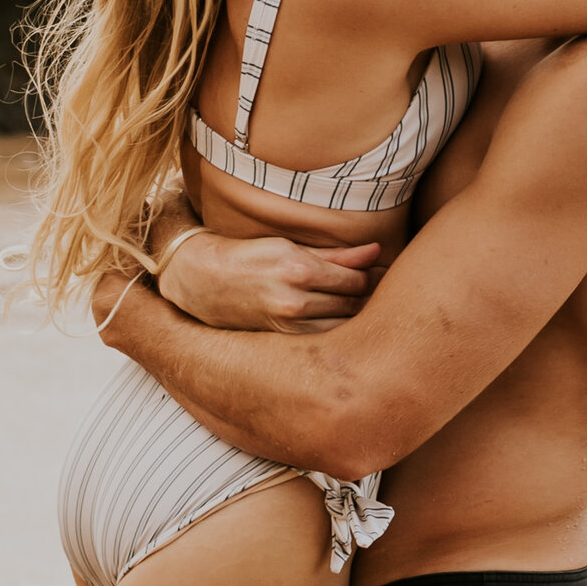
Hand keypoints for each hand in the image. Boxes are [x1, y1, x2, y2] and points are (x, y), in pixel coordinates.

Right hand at [160, 231, 383, 330]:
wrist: (202, 280)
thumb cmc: (249, 257)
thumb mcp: (289, 246)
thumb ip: (335, 254)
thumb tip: (375, 250)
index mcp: (299, 269)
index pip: (354, 278)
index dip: (373, 276)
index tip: (382, 272)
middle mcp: (295, 299)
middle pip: (352, 303)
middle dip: (370, 296)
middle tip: (384, 289)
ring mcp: (288, 323)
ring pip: (342, 324)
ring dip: (359, 317)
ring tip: (369, 307)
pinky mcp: (282, 338)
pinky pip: (323, 338)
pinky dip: (338, 331)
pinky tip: (344, 323)